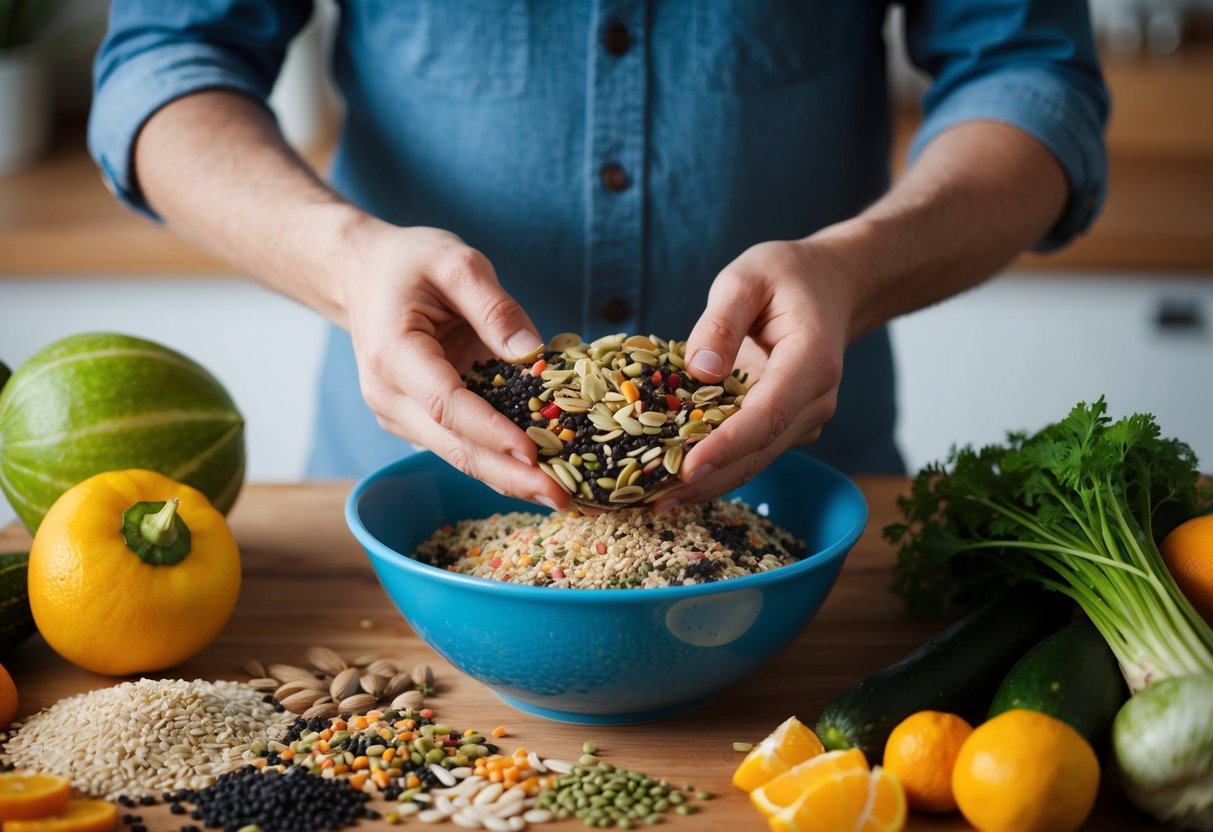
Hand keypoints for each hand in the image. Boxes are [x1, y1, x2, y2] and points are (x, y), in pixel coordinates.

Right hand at [341, 223, 570, 508]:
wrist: (363, 275)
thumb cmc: (409, 264)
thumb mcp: (456, 262)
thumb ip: (495, 306)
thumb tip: (532, 353)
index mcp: (394, 354)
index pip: (446, 405)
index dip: (491, 432)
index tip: (534, 453)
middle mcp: (389, 396)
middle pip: (453, 446)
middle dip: (508, 476)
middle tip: (561, 498)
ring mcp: (399, 414)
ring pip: (457, 455)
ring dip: (507, 478)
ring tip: (559, 496)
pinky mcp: (415, 421)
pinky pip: (460, 445)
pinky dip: (497, 462)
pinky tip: (537, 475)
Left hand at [654, 237, 854, 510]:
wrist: (829, 285)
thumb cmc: (785, 276)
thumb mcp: (746, 278)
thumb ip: (721, 322)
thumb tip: (699, 372)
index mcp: (811, 361)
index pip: (768, 414)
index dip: (728, 444)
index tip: (688, 467)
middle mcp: (815, 400)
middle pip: (760, 450)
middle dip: (709, 479)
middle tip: (657, 502)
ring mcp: (805, 418)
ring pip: (756, 460)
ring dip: (709, 484)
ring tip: (657, 504)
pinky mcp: (788, 425)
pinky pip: (752, 452)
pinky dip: (717, 469)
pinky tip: (676, 484)